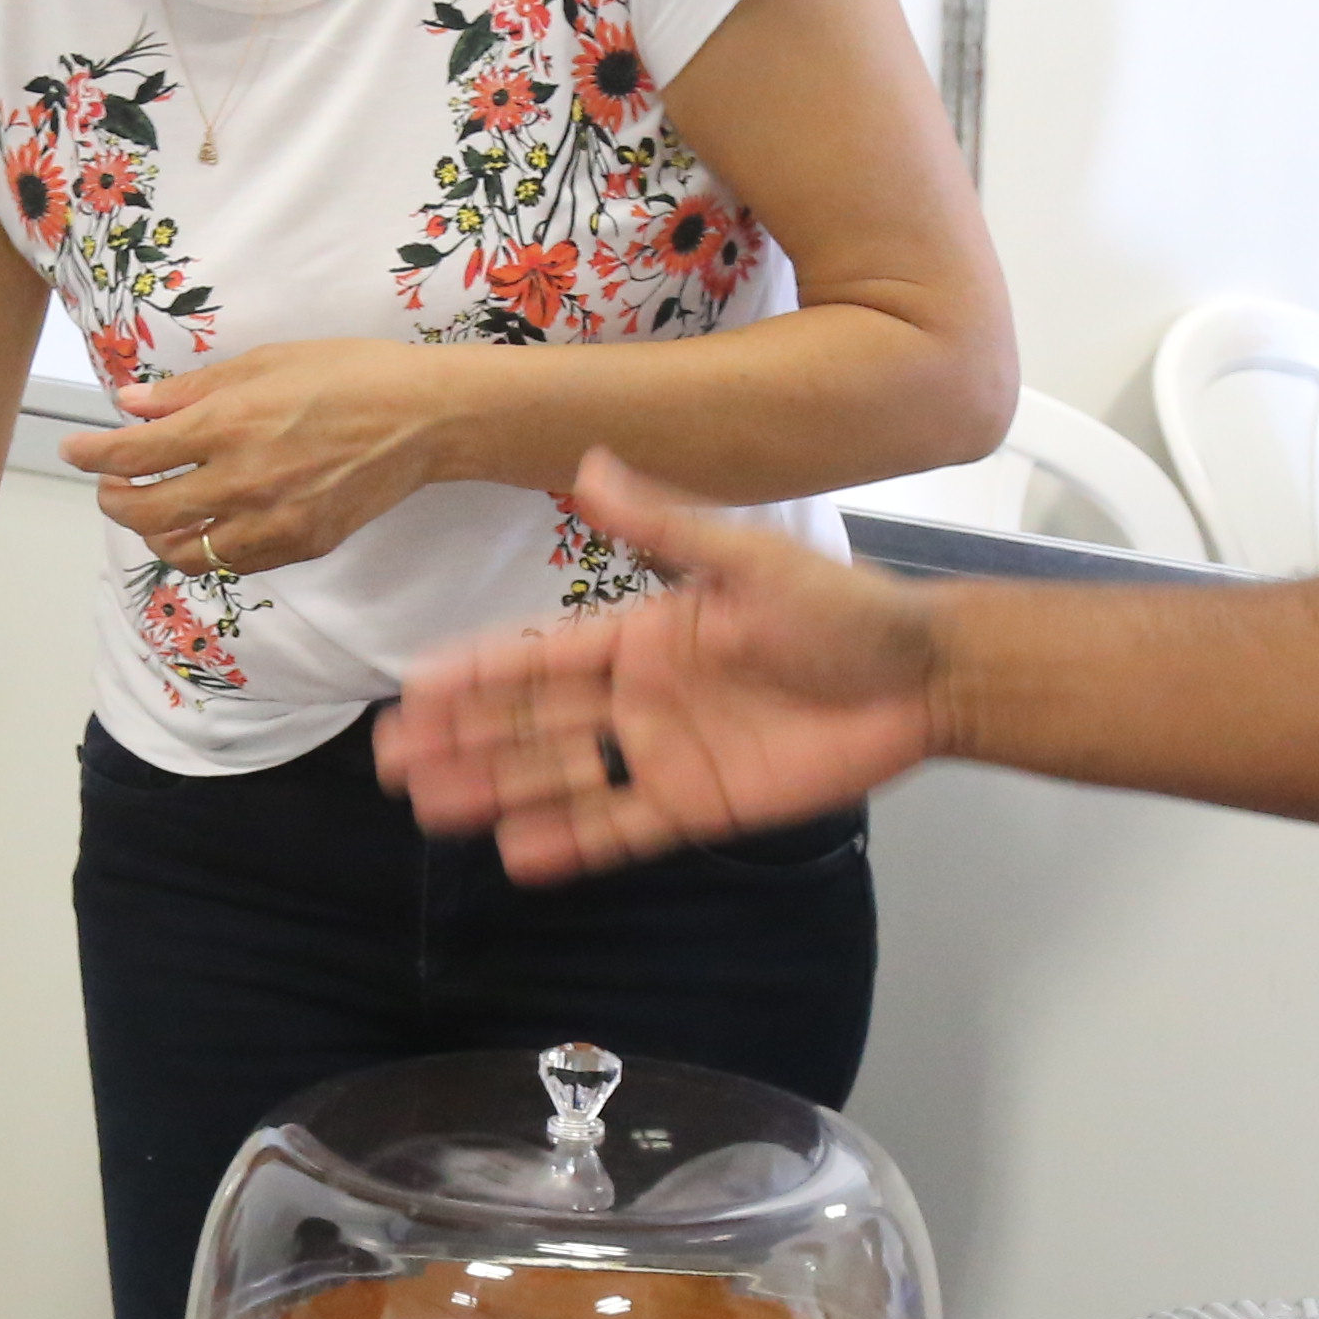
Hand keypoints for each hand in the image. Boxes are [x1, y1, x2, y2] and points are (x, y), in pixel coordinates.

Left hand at [64, 341, 460, 576]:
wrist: (423, 420)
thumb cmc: (348, 375)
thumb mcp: (265, 363)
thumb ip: (193, 391)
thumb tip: (134, 406)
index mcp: (227, 425)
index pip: (131, 454)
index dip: (90, 453)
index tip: (74, 449)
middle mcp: (240, 481)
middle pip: (143, 512)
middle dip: (112, 498)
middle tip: (110, 482)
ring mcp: (269, 523)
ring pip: (180, 549)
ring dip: (152, 531)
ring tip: (153, 507)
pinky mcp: (297, 547)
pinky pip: (228, 563)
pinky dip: (203, 547)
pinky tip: (206, 522)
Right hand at [379, 453, 947, 879]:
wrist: (922, 680)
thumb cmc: (844, 610)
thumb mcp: (749, 559)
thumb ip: (663, 528)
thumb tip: (587, 465)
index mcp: (646, 633)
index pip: (541, 658)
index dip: (477, 674)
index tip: (415, 687)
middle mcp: (643, 696)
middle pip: (535, 723)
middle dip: (464, 739)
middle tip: (395, 760)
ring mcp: (669, 753)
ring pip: (563, 778)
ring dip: (499, 791)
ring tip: (434, 809)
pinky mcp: (703, 804)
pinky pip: (624, 826)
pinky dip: (573, 841)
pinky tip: (518, 854)